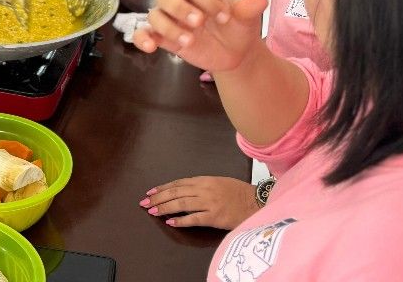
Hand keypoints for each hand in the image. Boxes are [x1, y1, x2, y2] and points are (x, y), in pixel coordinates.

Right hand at [132, 0, 267, 70]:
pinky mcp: (164, 38)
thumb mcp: (247, 19)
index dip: (208, 0)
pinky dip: (142, 38)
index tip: (226, 18)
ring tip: (189, 42)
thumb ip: (249, 9)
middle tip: (199, 23)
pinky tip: (150, 47)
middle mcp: (182, 2)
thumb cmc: (238, 28)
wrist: (235, 53)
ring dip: (168, 27)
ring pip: (154, 15)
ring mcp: (171, 20)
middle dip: (180, 9)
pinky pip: (143, 33)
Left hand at [140, 176, 259, 229]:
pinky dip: (181, 220)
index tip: (151, 192)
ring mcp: (209, 203)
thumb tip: (183, 190)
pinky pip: (194, 219)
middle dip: (158, 198)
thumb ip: (202, 185)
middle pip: (176, 192)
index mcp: (205, 180)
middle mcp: (205, 189)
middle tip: (145, 203)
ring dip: (165, 208)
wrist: (257, 202)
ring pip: (181, 204)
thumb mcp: (219, 182)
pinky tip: (170, 222)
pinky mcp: (214, 217)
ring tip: (153, 211)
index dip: (163, 188)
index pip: (178, 183)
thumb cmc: (239, 192)